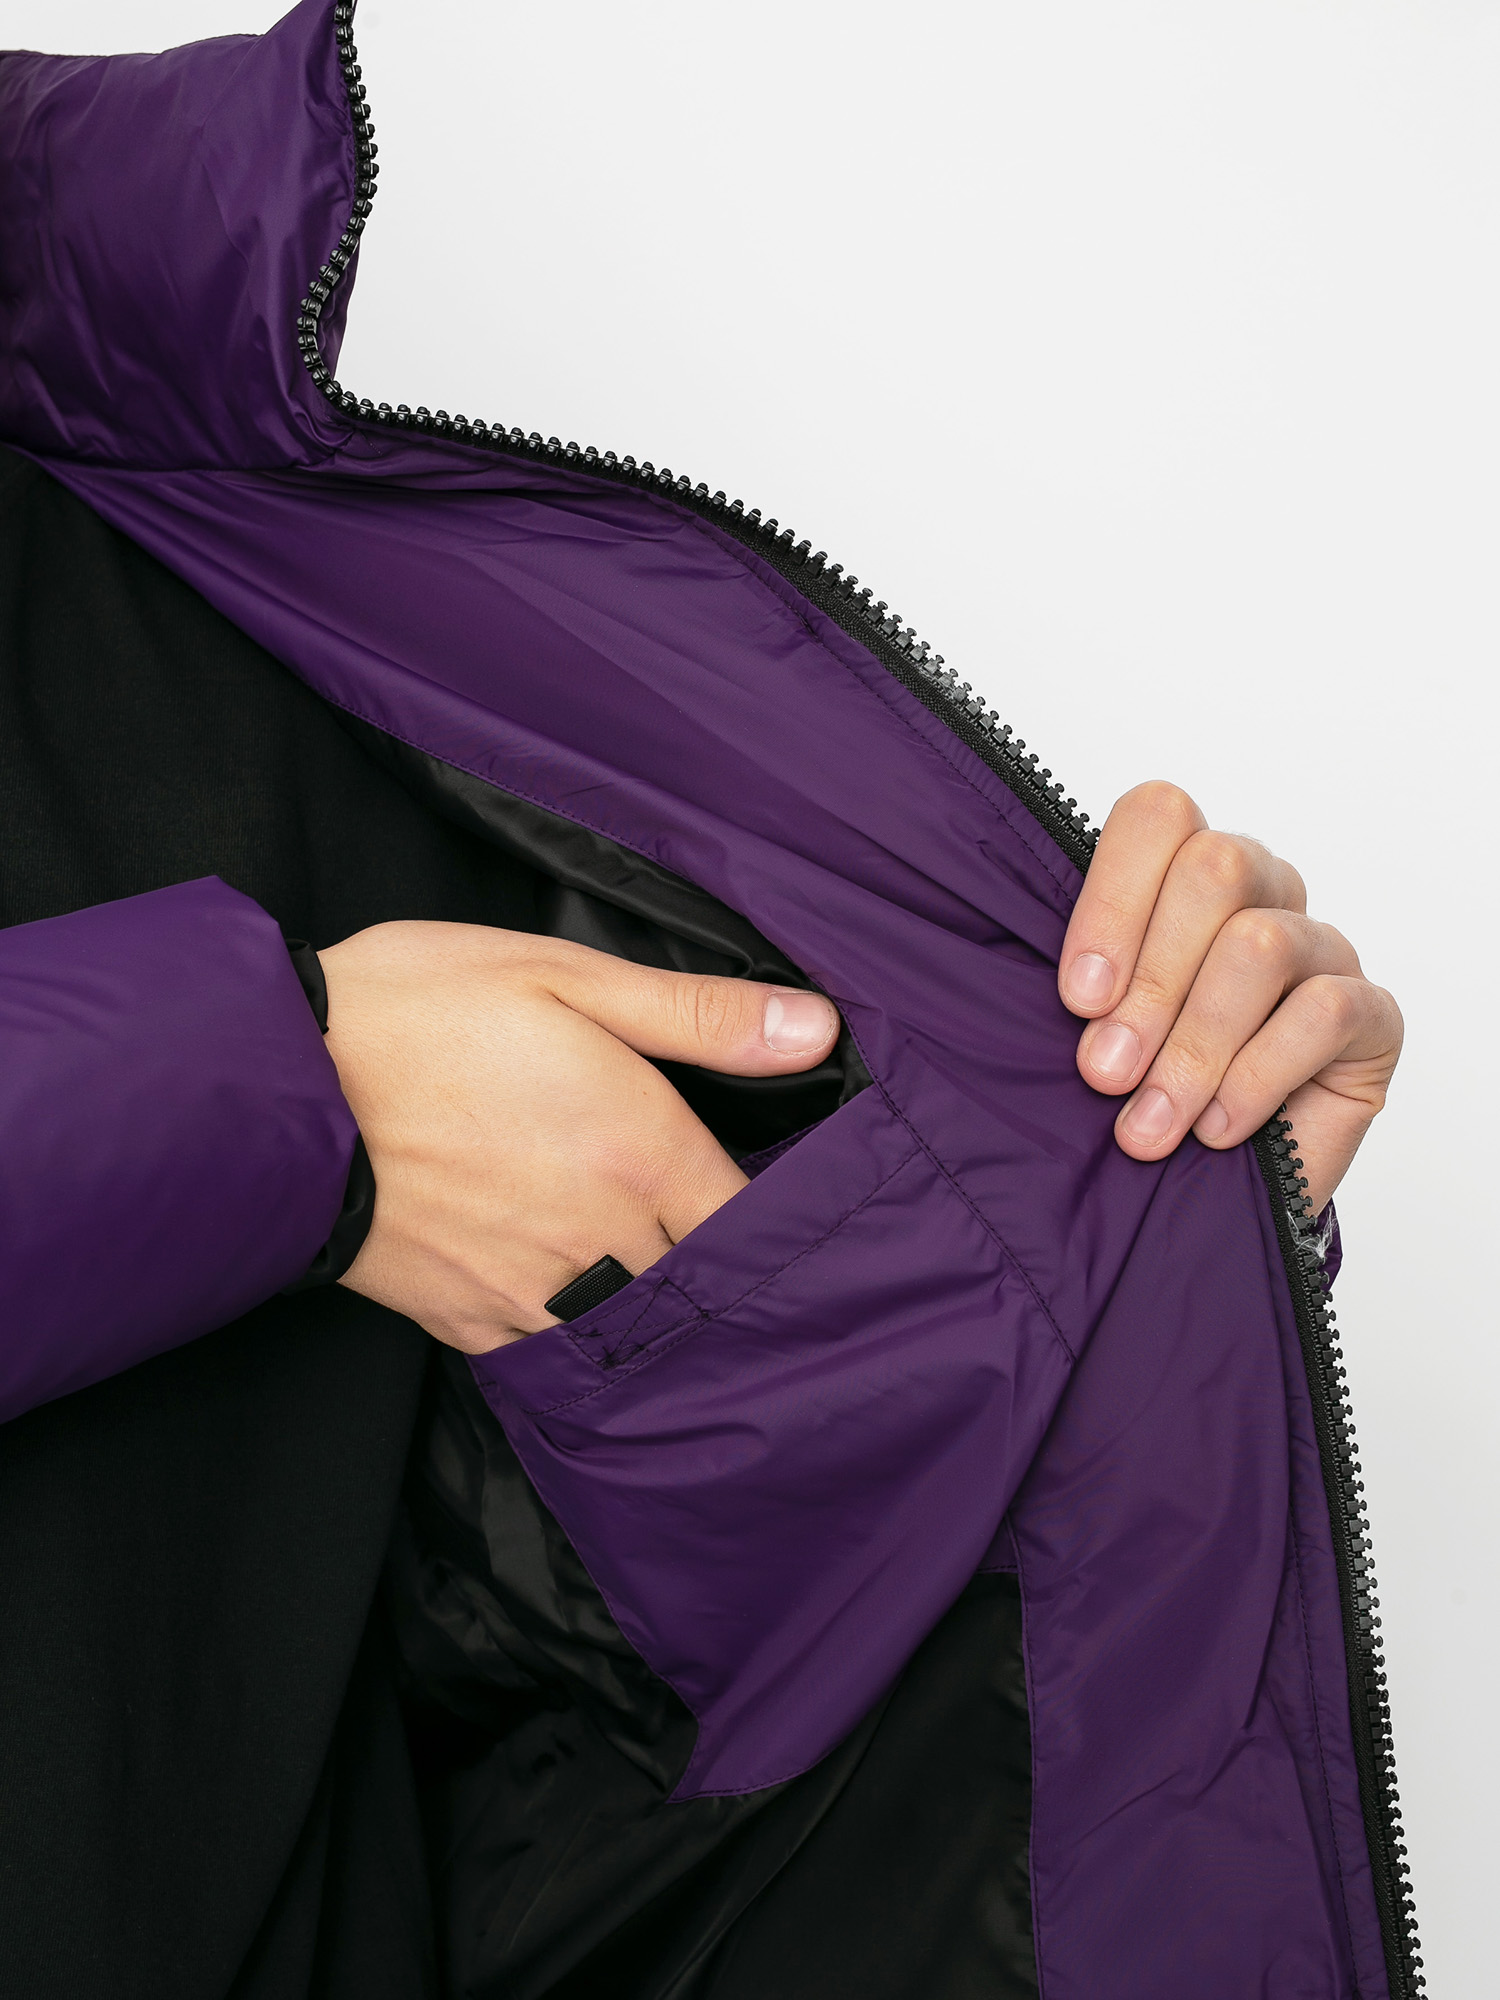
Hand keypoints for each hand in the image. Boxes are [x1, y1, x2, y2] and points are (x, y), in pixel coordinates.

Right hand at [317, 922, 838, 1352]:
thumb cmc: (418, 1012)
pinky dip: (574, 1329)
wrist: (275, 1087)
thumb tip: (815, 1029)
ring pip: (634, 1328)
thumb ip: (698, 1015)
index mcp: (640, 1151)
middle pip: (701, 1282)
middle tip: (715, 1230)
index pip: (753, 1222)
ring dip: (651, 1301)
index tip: (777, 1197)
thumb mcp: (564, 974)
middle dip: (717, 1261)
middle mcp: (602, 1238)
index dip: (776, 1215)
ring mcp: (533, 1292)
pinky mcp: (470, 1323)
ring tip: (646, 1263)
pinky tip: (569, 1288)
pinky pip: (553, 1352)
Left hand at [1057, 782, 1401, 1212]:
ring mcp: (1320, 947)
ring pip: (1261, 944)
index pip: (1159, 816)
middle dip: (1150, 983)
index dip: (1113, 902)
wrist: (1203, 1197)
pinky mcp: (1372, 1014)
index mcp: (1181, 873)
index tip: (1079, 1000)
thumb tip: (1083, 1000)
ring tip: (1151, 1123)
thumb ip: (1085, 994)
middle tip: (1106, 1073)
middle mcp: (1259, 892)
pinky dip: (1256, 1076)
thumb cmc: (1140, 1096)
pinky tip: (1218, 1127)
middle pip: (1215, 869)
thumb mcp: (1092, 1035)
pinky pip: (1322, 1012)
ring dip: (1194, 1046)